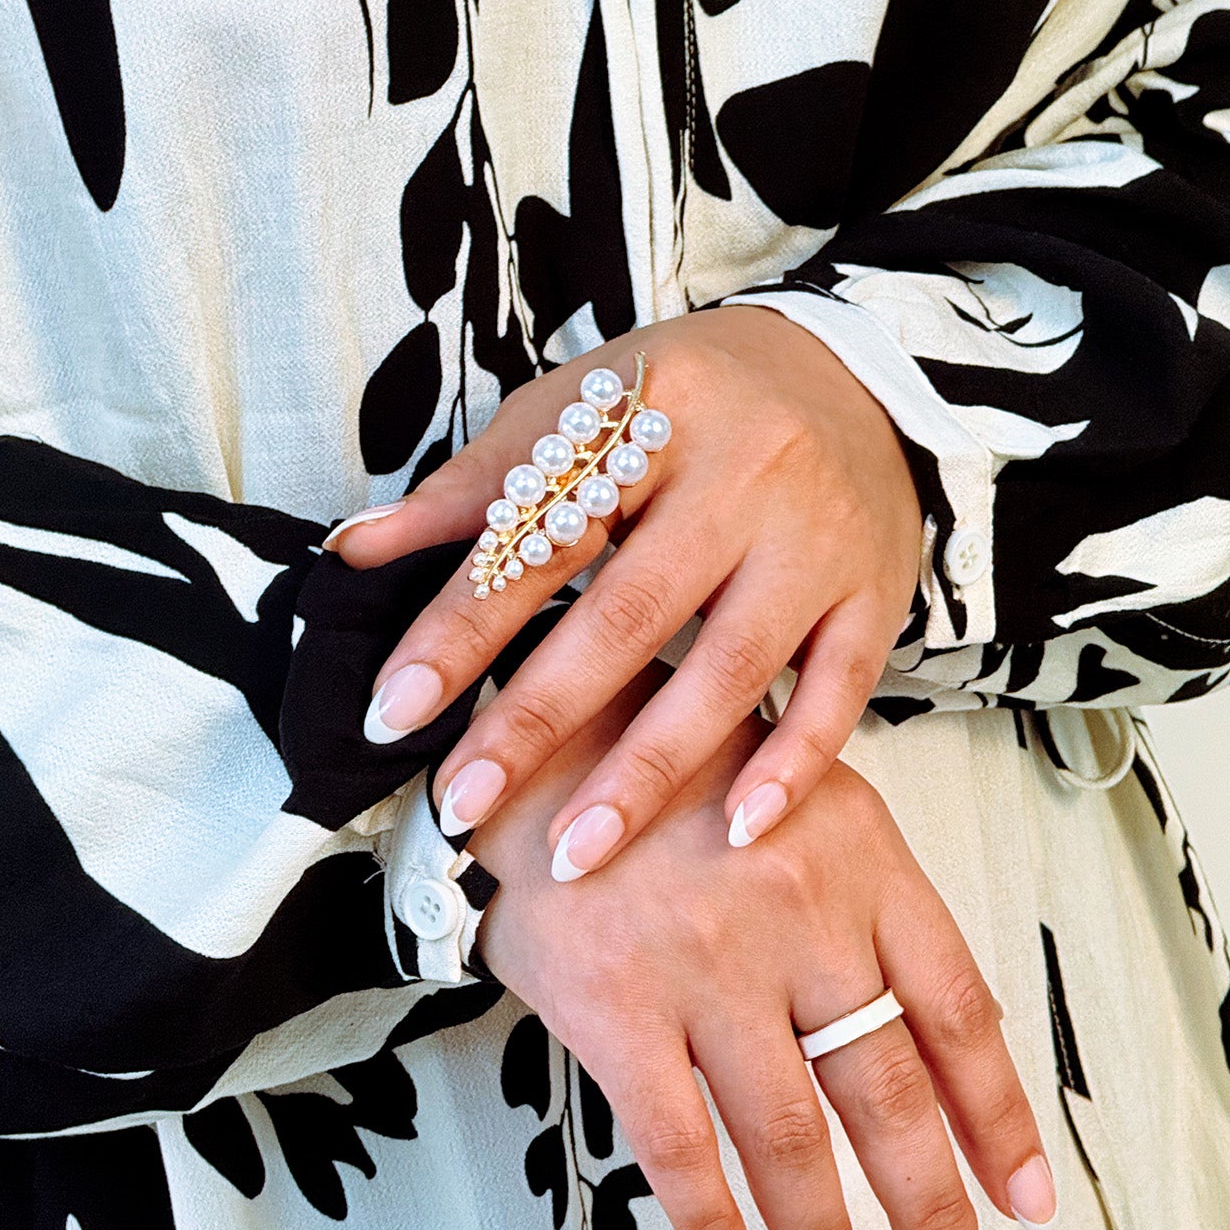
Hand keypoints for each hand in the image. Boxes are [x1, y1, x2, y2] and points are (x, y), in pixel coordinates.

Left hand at [329, 308, 921, 876]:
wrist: (852, 374)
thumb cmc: (692, 398)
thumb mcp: (582, 406)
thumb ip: (477, 487)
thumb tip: (355, 552)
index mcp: (652, 408)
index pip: (540, 533)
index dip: (461, 628)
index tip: (394, 712)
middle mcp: (743, 471)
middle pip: (628, 613)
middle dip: (537, 721)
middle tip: (463, 805)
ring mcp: (817, 538)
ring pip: (726, 669)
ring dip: (647, 773)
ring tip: (574, 855)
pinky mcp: (874, 593)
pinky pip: (834, 693)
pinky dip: (789, 767)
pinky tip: (734, 832)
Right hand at [470, 689, 1055, 1229]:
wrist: (536, 742)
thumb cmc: (684, 772)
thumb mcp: (808, 796)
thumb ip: (875, 904)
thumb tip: (947, 1040)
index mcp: (864, 863)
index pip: (959, 1014)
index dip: (999, 1120)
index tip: (1027, 1202)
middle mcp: (799, 918)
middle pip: (888, 1094)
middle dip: (932, 1214)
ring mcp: (706, 968)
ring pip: (790, 1137)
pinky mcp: (615, 1007)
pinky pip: (675, 1143)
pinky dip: (711, 1222)